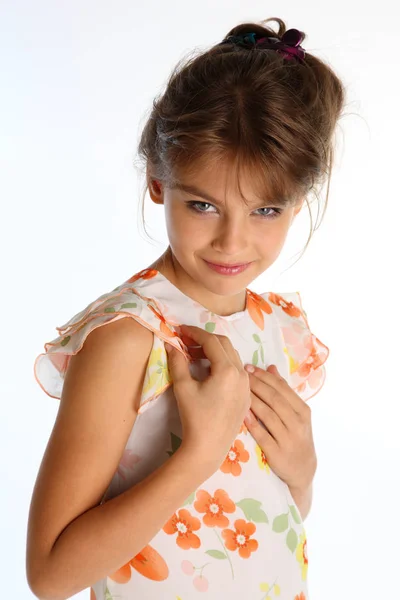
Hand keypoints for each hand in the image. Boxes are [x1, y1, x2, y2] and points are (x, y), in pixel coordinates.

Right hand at [165, 325, 250, 472]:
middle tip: (187, 341)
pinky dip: (223, 364)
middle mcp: (241, 374)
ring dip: (215, 351)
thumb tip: (171, 344)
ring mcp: (246, 385)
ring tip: (195, 355)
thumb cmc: (194, 417)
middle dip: (205, 339)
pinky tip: (209, 372)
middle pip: (224, 344)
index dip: (195, 332)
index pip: (211, 341)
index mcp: (227, 370)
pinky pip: (237, 371)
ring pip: (233, 357)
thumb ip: (177, 362)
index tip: (181, 330)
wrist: (208, 447)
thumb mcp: (183, 387)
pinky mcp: (246, 396)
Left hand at [244, 364, 316, 490]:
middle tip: (240, 374)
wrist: (303, 470)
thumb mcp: (296, 414)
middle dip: (256, 384)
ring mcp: (288, 439)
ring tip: (237, 390)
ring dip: (252, 400)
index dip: (264, 376)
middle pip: (274, 399)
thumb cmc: (296, 436)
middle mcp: (298, 423)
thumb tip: (271, 367)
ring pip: (268, 415)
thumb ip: (283, 391)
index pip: (282, 388)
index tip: (248, 367)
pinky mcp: (277, 454)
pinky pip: (262, 435)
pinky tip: (241, 413)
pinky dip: (252, 423)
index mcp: (303, 410)